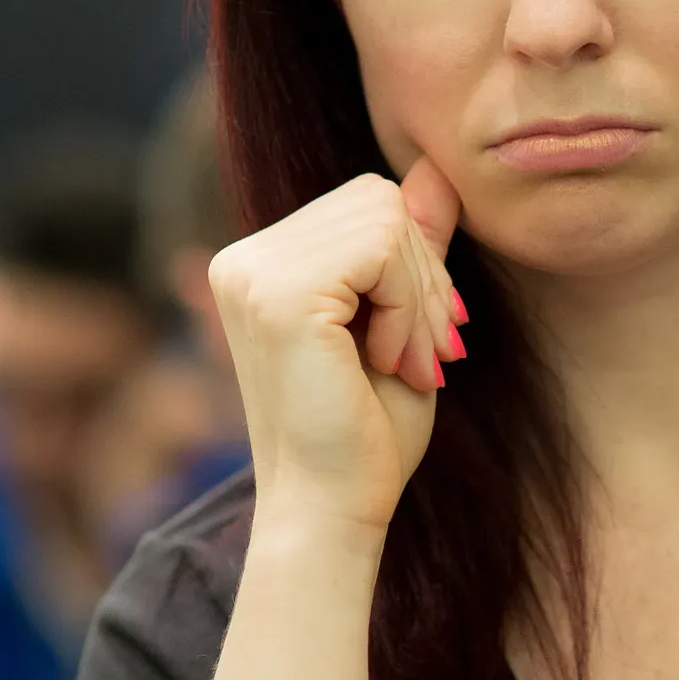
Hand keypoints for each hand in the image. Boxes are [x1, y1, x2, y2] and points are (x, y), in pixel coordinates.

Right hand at [209, 159, 464, 537]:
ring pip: (386, 218)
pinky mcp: (279, 295)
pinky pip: (382, 249)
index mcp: (260, 264)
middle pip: (377, 197)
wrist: (332, 510)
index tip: (422, 341)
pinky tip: (384, 361)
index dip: (415, 263)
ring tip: (398, 362)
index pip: (367, 201)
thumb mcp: (403, 322)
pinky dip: (406, 306)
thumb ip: (412, 247)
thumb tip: (434, 169)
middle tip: (422, 356)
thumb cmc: (367, 435)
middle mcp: (243, 259)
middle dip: (422, 277)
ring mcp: (253, 272)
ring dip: (417, 297)